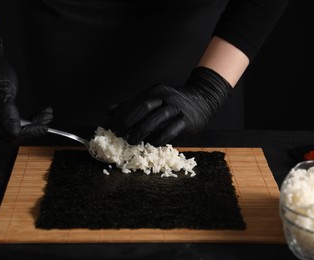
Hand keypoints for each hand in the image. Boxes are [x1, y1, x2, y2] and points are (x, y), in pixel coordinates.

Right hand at [0, 23, 52, 141]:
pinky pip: (14, 125)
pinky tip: (40, 115)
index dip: (26, 131)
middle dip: (33, 127)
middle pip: (11, 134)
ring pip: (15, 131)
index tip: (43, 126)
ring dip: (34, 124)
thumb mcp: (4, 90)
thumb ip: (8, 111)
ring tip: (47, 114)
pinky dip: (29, 121)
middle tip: (48, 117)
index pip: (5, 133)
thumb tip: (15, 132)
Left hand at [104, 66, 231, 145]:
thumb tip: (109, 110)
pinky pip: (173, 128)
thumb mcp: (153, 98)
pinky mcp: (187, 119)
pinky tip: (153, 144)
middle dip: (129, 121)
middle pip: (144, 107)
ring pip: (158, 117)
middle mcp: (164, 97)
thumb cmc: (175, 102)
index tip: (108, 128)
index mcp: (154, 92)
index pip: (133, 103)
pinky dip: (161, 137)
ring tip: (132, 141)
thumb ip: (131, 105)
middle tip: (118, 134)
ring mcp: (176, 107)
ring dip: (143, 130)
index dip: (119, 116)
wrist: (204, 97)